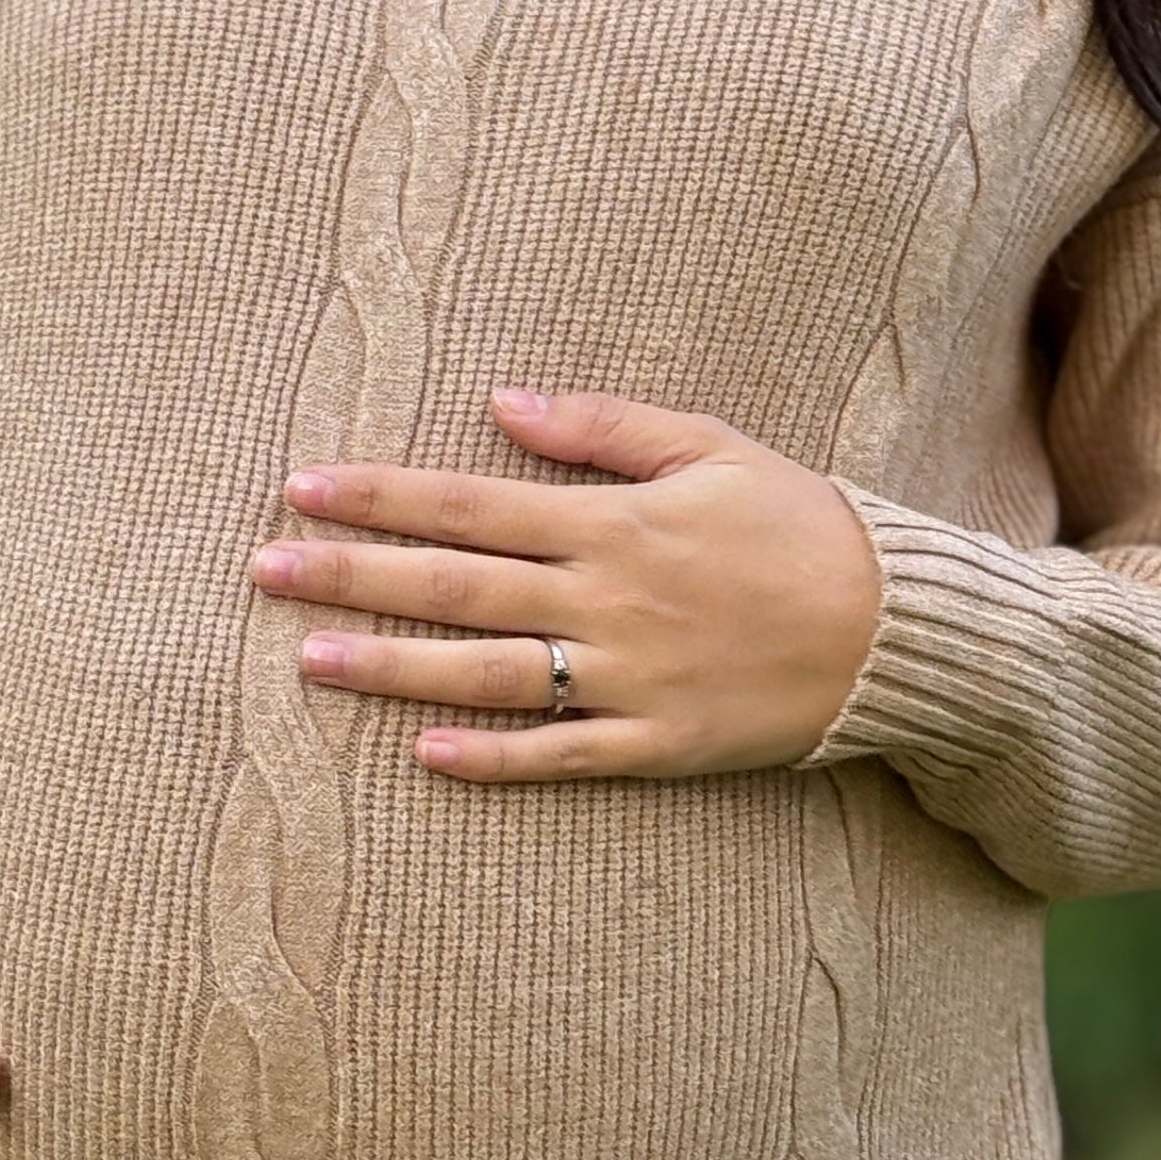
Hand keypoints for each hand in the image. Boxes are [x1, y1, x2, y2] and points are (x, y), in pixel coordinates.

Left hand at [247, 386, 883, 780]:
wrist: (894, 628)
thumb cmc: (799, 525)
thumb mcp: (712, 447)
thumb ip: (606, 426)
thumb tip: (506, 400)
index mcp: (613, 521)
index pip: (470, 502)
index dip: (381, 495)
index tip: (302, 487)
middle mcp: (605, 600)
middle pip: (455, 586)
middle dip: (353, 577)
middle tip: (265, 571)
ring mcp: (626, 678)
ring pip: (488, 675)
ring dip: (393, 668)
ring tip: (309, 660)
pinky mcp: (656, 744)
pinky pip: (559, 756)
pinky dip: (493, 759)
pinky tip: (423, 755)